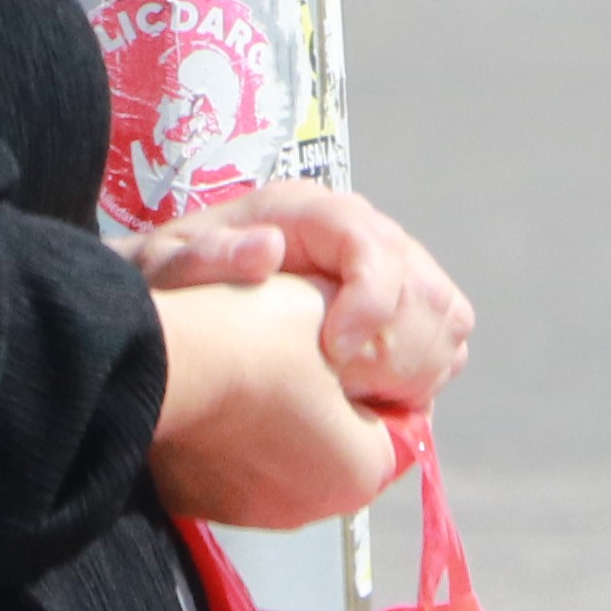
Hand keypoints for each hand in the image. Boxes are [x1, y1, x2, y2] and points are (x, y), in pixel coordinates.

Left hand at [131, 180, 470, 412]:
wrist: (175, 304)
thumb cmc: (169, 287)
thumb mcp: (166, 270)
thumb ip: (208, 258)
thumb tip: (266, 248)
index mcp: (304, 212)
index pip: (369, 242)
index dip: (370, 301)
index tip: (335, 357)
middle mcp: (352, 229)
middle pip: (417, 277)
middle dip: (396, 343)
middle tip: (350, 390)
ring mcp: (378, 264)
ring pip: (441, 306)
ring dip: (419, 358)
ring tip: (368, 397)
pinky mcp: (392, 302)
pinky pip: (444, 330)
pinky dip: (429, 367)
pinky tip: (385, 397)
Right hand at [148, 275, 400, 527]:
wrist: (161, 364)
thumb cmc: (255, 338)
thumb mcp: (327, 311)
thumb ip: (361, 333)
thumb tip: (358, 339)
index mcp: (361, 469)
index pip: (394, 429)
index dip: (374, 384)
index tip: (350, 355)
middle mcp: (315, 508)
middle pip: (336, 447)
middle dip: (326, 407)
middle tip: (299, 358)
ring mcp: (257, 513)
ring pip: (286, 459)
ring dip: (279, 425)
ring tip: (254, 375)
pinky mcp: (207, 508)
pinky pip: (237, 470)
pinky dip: (235, 441)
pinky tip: (221, 399)